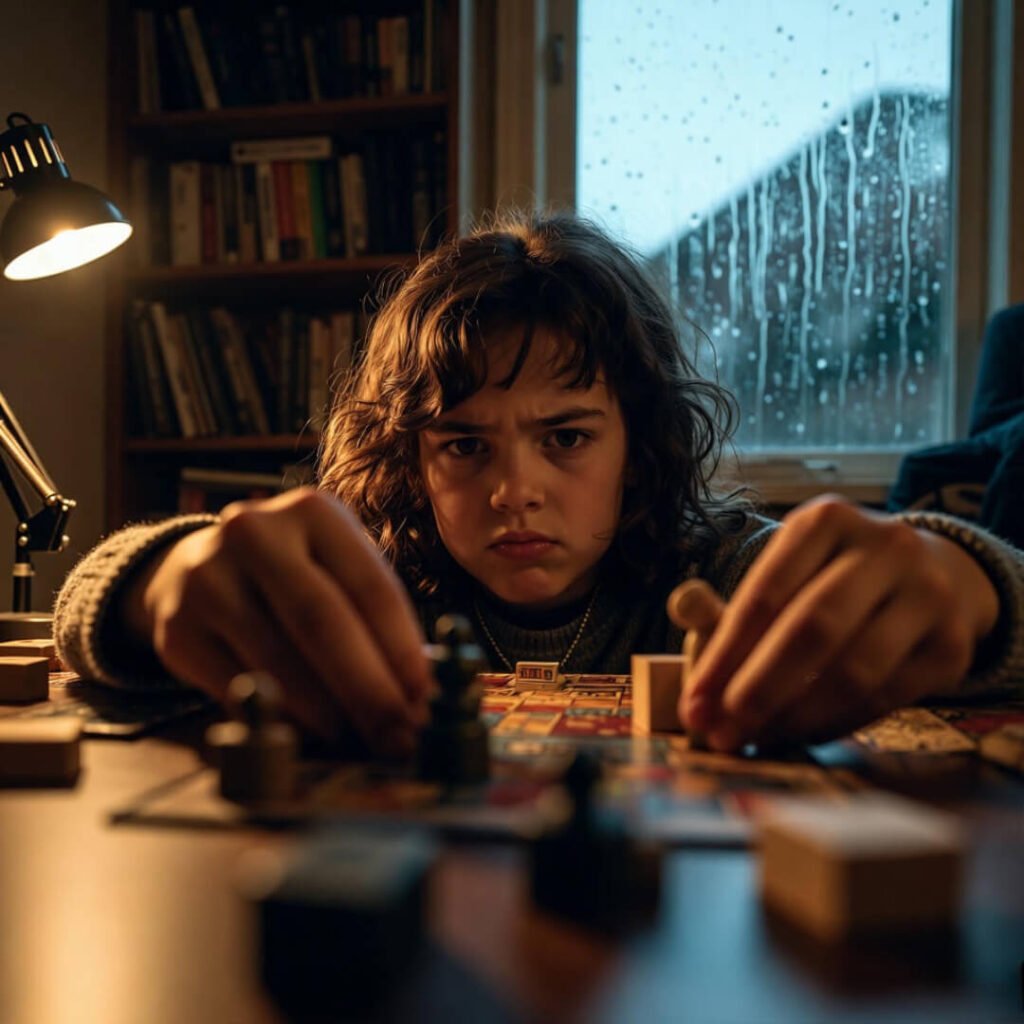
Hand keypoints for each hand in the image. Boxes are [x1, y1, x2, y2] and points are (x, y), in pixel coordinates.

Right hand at [124, 488, 433, 755]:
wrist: (194, 569)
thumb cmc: (293, 576)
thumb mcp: (335, 570)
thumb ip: (373, 619)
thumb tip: (417, 696)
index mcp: (313, 511)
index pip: (370, 585)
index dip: (401, 649)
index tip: (425, 698)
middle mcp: (254, 532)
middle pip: (321, 621)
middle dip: (367, 688)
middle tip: (398, 736)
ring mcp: (207, 577)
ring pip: (277, 660)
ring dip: (328, 712)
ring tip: (361, 739)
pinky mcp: (176, 628)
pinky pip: (239, 687)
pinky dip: (282, 718)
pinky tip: (311, 735)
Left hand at [681, 496, 999, 750]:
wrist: (937, 576)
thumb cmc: (832, 580)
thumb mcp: (786, 571)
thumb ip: (730, 602)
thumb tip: (679, 605)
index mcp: (826, 520)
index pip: (766, 592)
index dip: (726, 653)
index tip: (694, 702)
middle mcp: (884, 547)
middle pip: (812, 629)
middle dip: (758, 689)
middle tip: (722, 732)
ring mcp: (927, 595)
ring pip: (854, 670)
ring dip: (795, 716)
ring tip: (756, 739)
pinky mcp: (951, 646)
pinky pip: (885, 698)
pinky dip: (834, 723)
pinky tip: (799, 734)